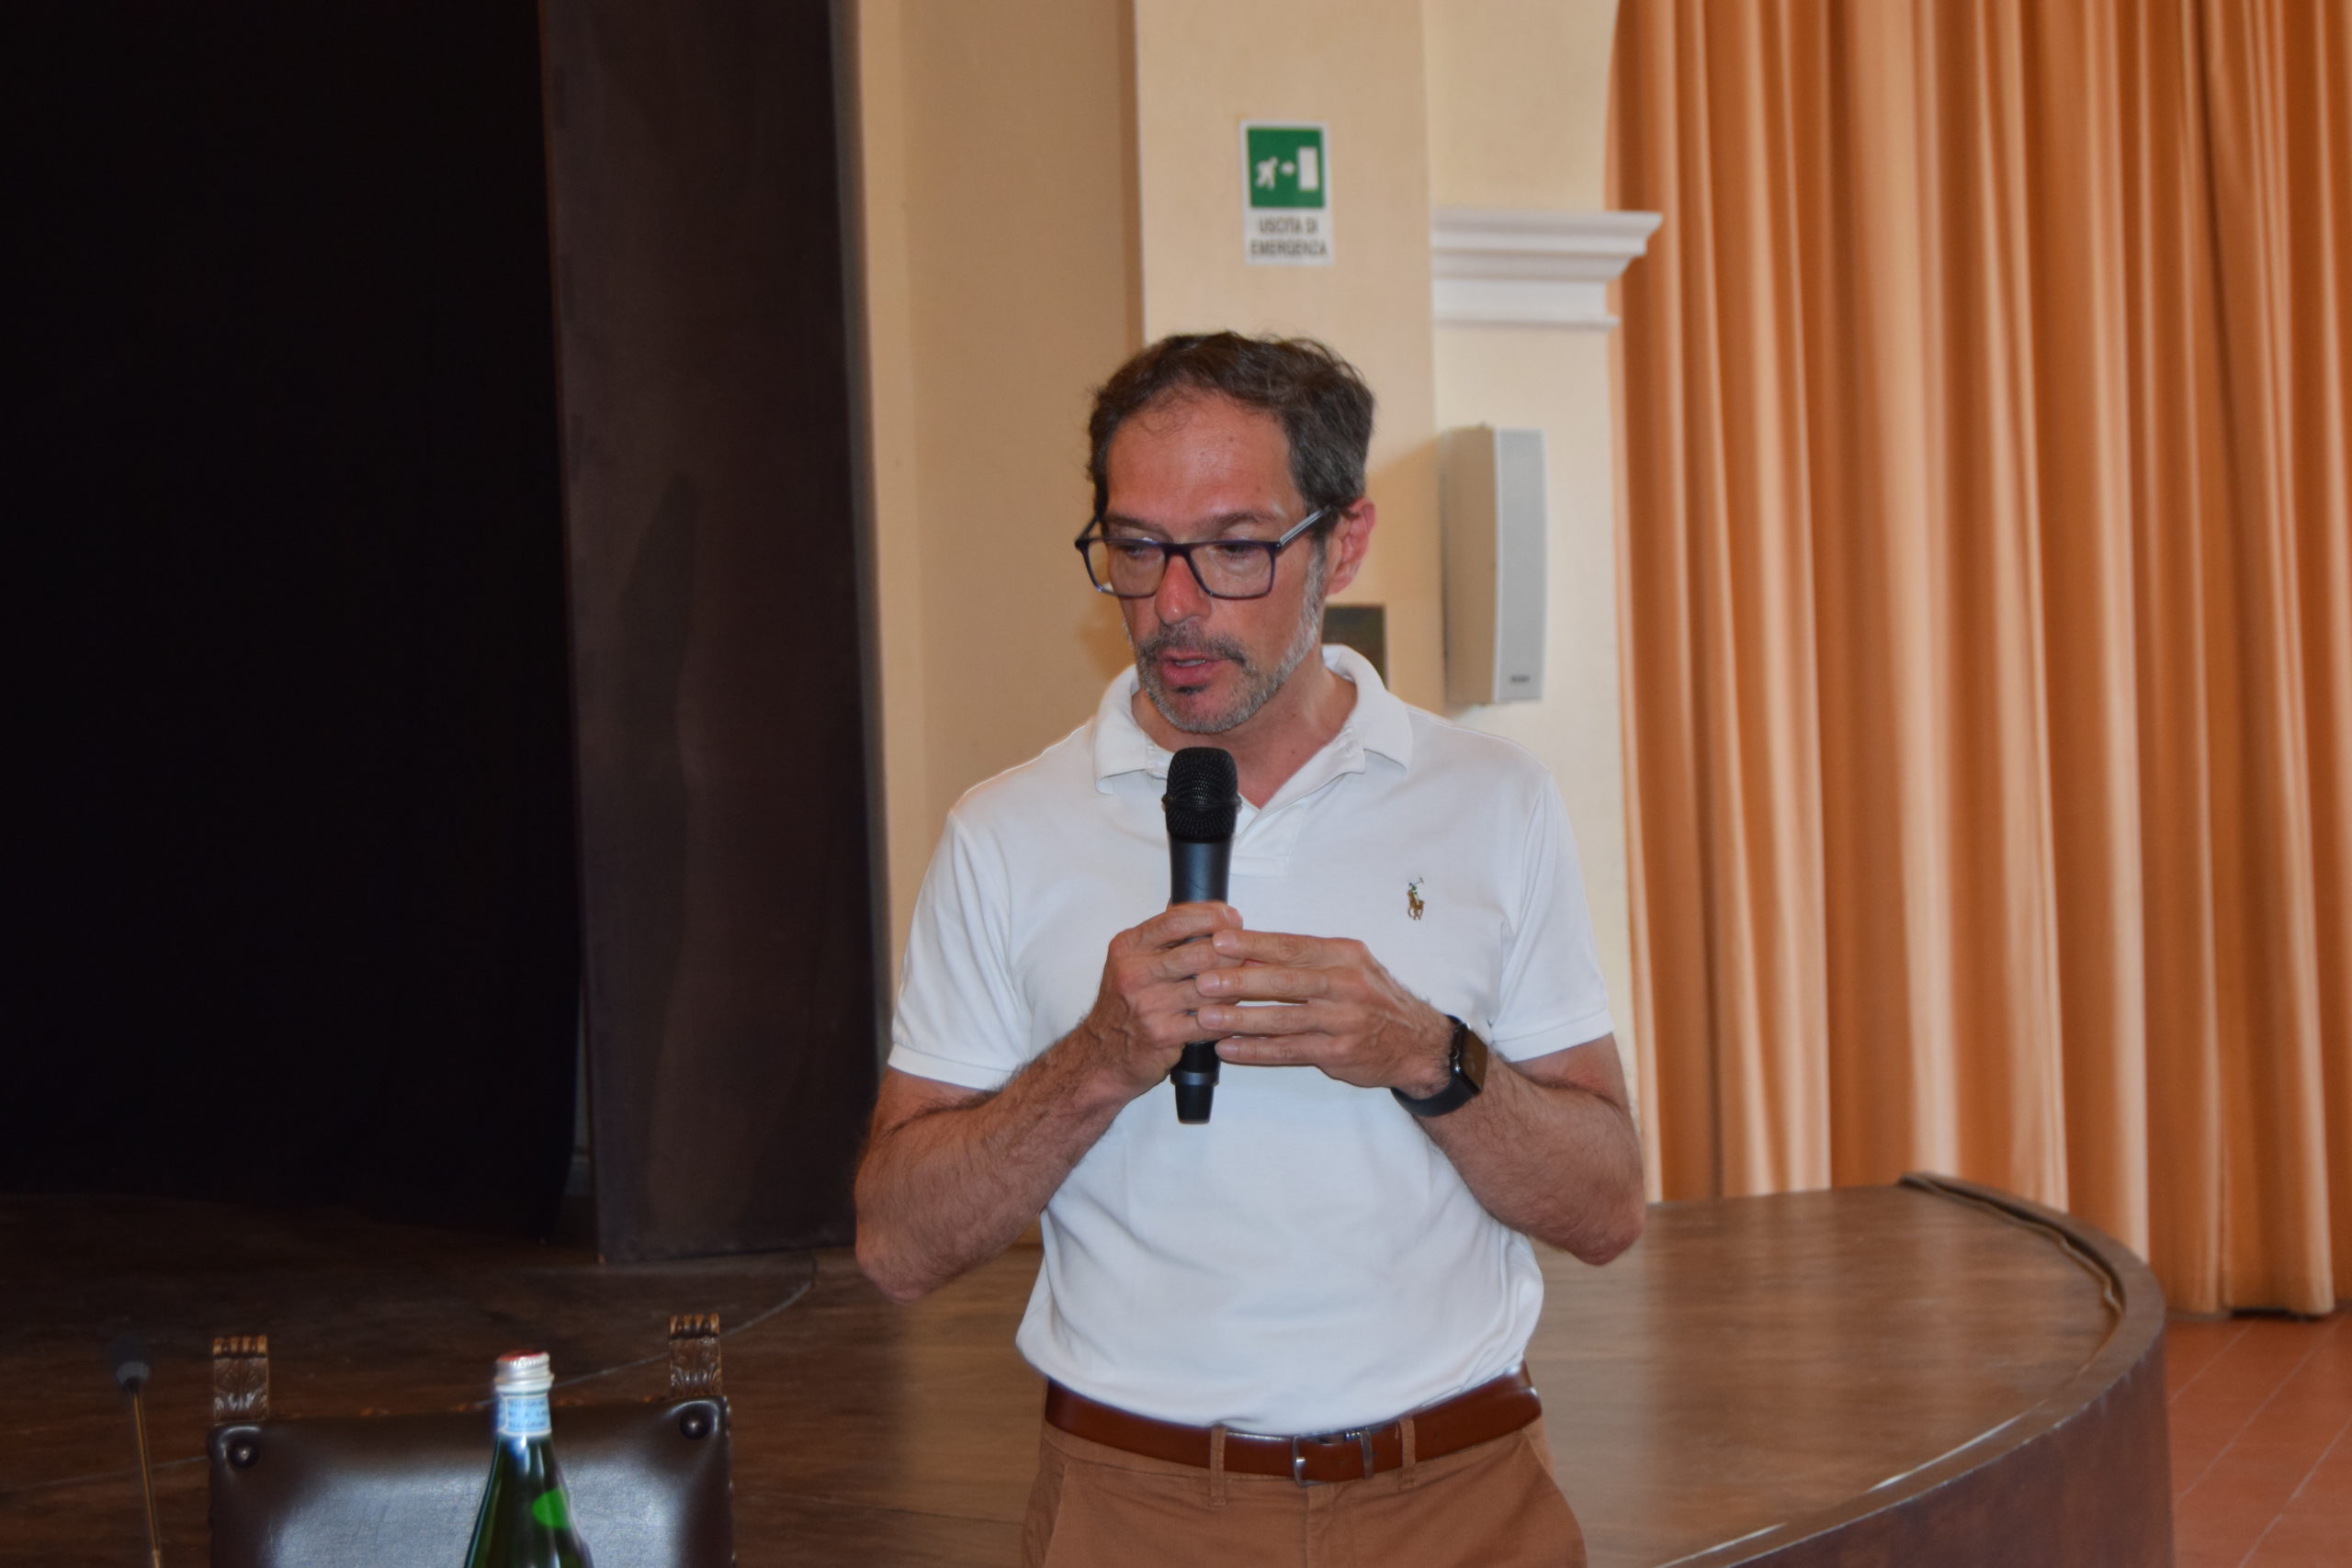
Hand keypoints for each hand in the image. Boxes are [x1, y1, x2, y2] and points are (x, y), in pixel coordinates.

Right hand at [1069, 903, 1247, 1098]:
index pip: (1176, 919)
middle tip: (1247, 952)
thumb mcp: (1130, 962)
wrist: (1102, 1056)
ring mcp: (1149, 1004)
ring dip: (1235, 983)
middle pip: (1200, 951)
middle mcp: (1136, 973)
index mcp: (1128, 948)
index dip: (1211, 915)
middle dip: (1232, 950)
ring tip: (1247, 980)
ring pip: (1211, 986)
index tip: (1231, 918)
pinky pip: (1210, 1020)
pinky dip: (1228, 1015)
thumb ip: (1162, 937)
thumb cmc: (1122, 1007)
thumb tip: (1201, 910)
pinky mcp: (1164, 1034)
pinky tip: (1235, 1011)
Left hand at [1193, 929, 1454, 1094]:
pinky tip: (1229, 1050)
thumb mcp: (1347, 968)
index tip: (1219, 940)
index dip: (1254, 944)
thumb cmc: (1373, 1000)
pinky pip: (1289, 1051)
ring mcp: (1343, 1021)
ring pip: (1283, 1019)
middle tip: (1204, 980)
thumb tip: (1246, 954)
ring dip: (1241, 1019)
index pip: (1292, 946)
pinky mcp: (1339, 1053)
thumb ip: (1302, 962)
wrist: (1418, 1043)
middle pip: (1285, 982)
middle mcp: (1345, 985)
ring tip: (1206, 1018)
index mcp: (1343, 956)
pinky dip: (1257, 1051)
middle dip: (1240, 981)